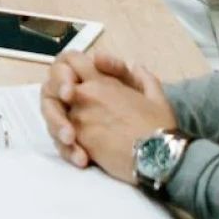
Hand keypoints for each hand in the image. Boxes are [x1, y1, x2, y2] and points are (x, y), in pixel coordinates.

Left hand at [47, 50, 177, 179]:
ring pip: (59, 111)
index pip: (72, 60)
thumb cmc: (159, 127)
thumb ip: (144, 78)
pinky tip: (81, 150)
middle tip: (69, 107)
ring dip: (64, 119)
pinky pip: (63, 135)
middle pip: (58, 85)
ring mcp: (79, 117)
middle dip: (61, 94)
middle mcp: (86, 94)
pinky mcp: (79, 139)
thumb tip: (137, 67)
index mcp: (102, 81)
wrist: (157, 157)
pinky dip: (68, 141)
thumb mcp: (157, 97)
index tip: (75, 78)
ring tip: (79, 134)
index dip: (70, 67)